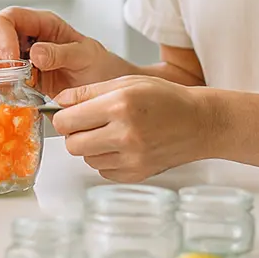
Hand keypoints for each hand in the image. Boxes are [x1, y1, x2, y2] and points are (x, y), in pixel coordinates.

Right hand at [0, 6, 129, 98]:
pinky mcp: (25, 78)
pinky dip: (7, 88)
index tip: (11, 59)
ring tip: (18, 90)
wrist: (108, 90)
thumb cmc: (102, 67)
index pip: (10, 17)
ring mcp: (26, 58)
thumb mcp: (86, 57)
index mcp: (44, 24)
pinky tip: (19, 97)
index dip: (3, 35)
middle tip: (14, 79)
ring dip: (2, 76)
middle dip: (0, 58)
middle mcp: (31, 38)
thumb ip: (62, 53)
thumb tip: (35, 53)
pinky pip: (6, 79)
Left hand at [51, 75, 217, 181]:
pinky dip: (106, 159)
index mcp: (119, 106)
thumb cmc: (166, 98)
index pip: (67, 121)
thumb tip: (59, 102)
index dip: (63, 117)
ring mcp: (132, 158)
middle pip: (72, 144)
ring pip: (86, 159)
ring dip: (91, 147)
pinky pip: (103, 171)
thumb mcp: (126, 83)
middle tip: (87, 124)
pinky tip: (122, 146)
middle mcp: (124, 134)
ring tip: (110, 133)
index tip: (69, 114)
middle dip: (74, 134)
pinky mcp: (137, 174)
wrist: (200, 123)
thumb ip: (88, 92)